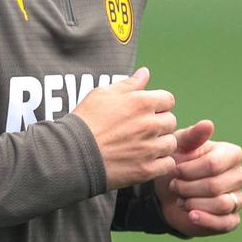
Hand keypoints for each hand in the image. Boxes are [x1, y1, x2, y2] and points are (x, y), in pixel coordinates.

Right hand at [72, 66, 179, 189]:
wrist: (70, 154)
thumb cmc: (84, 122)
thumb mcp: (101, 95)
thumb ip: (128, 84)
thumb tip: (145, 72)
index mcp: (141, 102)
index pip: (168, 99)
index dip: (157, 105)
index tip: (145, 112)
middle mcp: (150, 124)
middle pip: (170, 121)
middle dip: (158, 124)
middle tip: (140, 130)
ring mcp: (149, 148)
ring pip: (170, 143)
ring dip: (160, 144)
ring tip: (141, 146)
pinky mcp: (146, 169)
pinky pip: (167, 164)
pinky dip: (159, 163)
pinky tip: (144, 160)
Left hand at [157, 119, 241, 235]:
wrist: (166, 193)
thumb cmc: (176, 164)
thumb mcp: (178, 147)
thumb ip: (192, 136)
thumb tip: (208, 124)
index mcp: (231, 154)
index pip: (214, 164)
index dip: (190, 170)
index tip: (175, 170)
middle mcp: (240, 176)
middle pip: (216, 185)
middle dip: (188, 187)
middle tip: (174, 186)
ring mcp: (238, 198)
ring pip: (221, 204)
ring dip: (193, 203)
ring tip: (180, 199)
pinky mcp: (231, 219)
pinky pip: (226, 223)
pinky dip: (206, 220)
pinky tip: (191, 215)